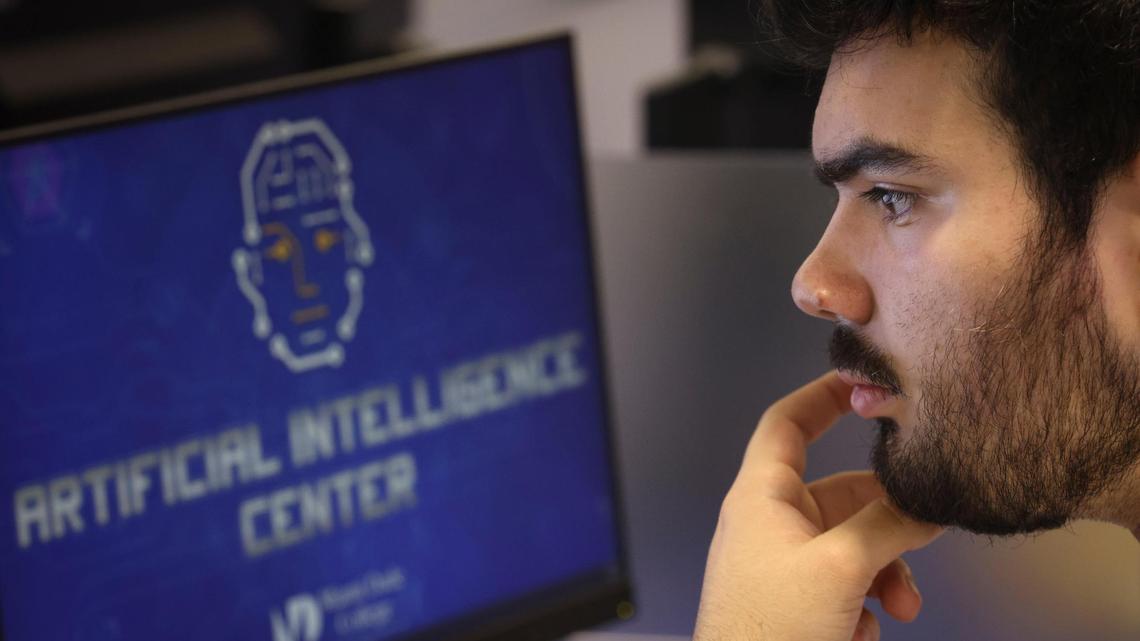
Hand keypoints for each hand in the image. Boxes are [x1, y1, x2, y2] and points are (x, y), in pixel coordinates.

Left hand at [693, 371, 943, 640]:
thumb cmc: (769, 630)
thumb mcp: (838, 568)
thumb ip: (887, 525)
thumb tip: (929, 498)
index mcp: (760, 497)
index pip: (786, 424)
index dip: (821, 396)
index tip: (862, 381)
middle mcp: (768, 523)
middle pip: (840, 493)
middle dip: (885, 519)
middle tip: (925, 532)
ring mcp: (781, 566)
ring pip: (850, 546)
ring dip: (883, 572)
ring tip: (897, 607)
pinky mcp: (795, 604)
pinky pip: (843, 585)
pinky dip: (863, 604)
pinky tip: (862, 631)